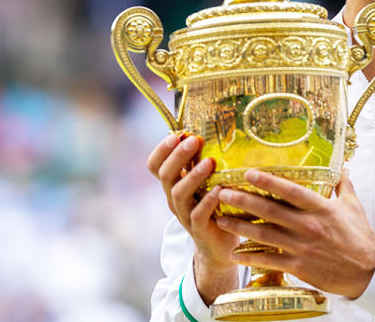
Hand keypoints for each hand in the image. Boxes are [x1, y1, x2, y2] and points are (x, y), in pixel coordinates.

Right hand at [147, 132, 239, 302]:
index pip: (155, 165)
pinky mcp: (199, 229)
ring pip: (178, 194)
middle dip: (177, 156)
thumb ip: (203, 161)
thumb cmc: (213, 206)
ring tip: (210, 162)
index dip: (161, 150)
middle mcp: (174, 198)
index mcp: (173, 184)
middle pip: (166, 176)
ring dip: (193, 176)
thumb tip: (214, 130)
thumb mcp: (205, 182)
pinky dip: (208, 201)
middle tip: (192, 141)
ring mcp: (184, 214)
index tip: (176, 134)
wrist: (218, 245)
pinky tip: (219, 190)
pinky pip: (198, 214)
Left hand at [216, 168, 374, 298]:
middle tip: (223, 193)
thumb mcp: (353, 206)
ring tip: (221, 220)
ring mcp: (301, 247)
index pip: (290, 190)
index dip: (268, 181)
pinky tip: (235, 253)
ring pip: (264, 234)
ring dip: (240, 227)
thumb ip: (343, 185)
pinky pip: (268, 260)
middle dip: (243, 201)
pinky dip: (250, 256)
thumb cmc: (360, 237)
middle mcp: (308, 225)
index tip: (248, 173)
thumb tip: (342, 166)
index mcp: (321, 208)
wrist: (367, 271)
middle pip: (269, 210)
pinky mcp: (298, 266)